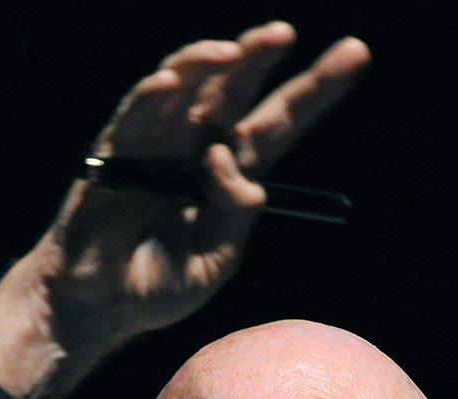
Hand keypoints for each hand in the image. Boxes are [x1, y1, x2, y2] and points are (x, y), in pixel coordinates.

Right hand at [0, 22, 369, 398]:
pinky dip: (150, 96)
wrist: (102, 306)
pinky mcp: (116, 151)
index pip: (283, 120)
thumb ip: (233, 216)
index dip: (317, 87)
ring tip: (232, 52)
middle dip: (260, 56)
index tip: (355, 52)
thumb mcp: (214, 263)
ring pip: (187, 86)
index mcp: (234, 172)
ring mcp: (158, 143)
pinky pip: (134, 114)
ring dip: (207, 62)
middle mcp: (198, 146)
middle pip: (236, 88)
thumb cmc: (161, 287)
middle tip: (282, 34)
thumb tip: (229, 162)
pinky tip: (168, 84)